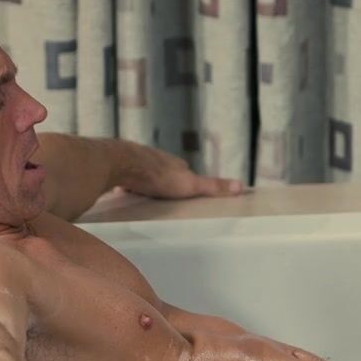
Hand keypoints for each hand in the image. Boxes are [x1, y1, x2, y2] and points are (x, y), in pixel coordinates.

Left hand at [116, 141, 243, 198]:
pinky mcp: (119, 169)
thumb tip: (241, 186)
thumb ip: (212, 186)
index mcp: (173, 164)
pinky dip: (126, 187)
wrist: (120, 164)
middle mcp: (155, 160)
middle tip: (165, 200)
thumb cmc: (156, 175)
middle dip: (163, 185)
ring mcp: (136, 163)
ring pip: (143, 175)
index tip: (188, 194)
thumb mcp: (190, 184)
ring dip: (144, 185)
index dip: (186, 183)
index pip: (184, 172)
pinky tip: (123, 196)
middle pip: (163, 173)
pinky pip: (124, 179)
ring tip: (144, 200)